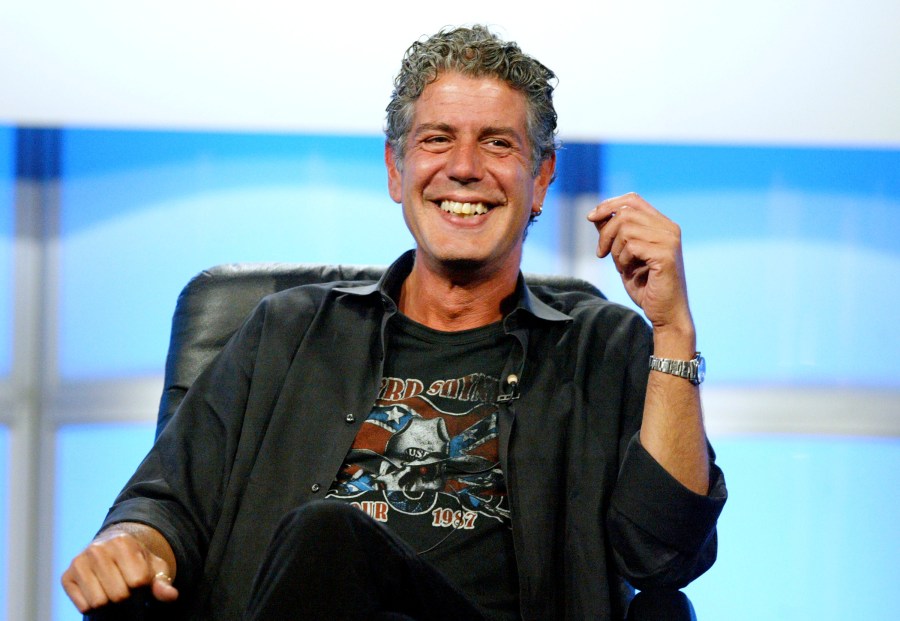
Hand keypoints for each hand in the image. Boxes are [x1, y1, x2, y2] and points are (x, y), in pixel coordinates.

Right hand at [61, 526, 178, 612]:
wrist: (113, 551)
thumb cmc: (138, 563)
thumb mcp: (155, 568)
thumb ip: (163, 583)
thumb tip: (171, 596)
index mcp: (123, 542)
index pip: (137, 581)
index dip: (141, 586)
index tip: (139, 579)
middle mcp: (98, 549)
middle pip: (118, 594)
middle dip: (125, 596)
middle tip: (124, 585)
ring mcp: (79, 562)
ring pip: (99, 602)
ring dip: (108, 602)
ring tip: (111, 588)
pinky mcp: (66, 577)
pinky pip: (83, 606)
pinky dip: (92, 605)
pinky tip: (97, 591)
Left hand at [587, 193, 692, 335]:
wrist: (665, 313)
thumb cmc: (645, 286)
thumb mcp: (624, 255)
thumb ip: (615, 235)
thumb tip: (597, 215)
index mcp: (662, 225)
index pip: (633, 200)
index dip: (609, 204)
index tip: (591, 217)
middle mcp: (669, 228)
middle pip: (625, 213)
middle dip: (606, 233)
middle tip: (602, 253)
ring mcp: (669, 240)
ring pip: (625, 229)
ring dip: (615, 250)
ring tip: (622, 266)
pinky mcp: (666, 255)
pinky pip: (631, 246)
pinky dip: (622, 260)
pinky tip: (629, 272)